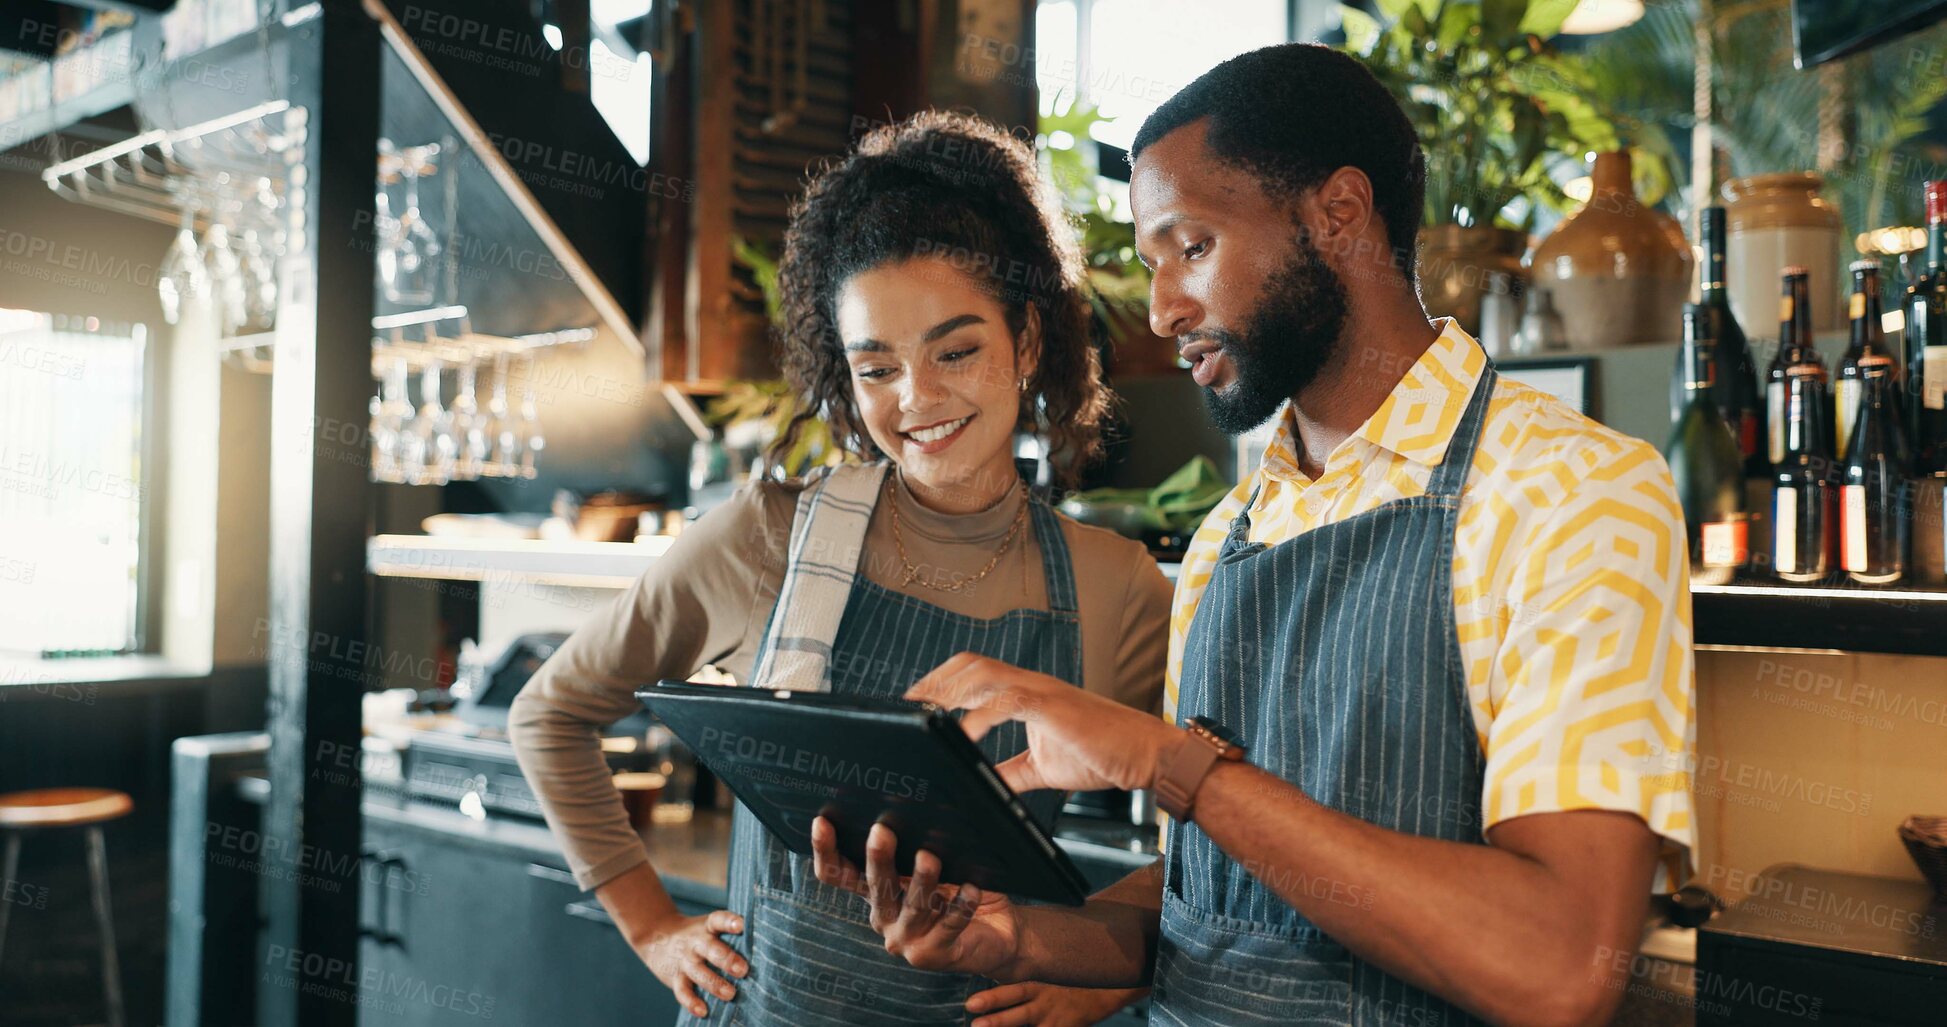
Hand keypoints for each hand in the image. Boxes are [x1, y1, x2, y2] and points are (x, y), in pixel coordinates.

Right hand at [634, 908, 747, 1018]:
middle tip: (743, 969)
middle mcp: (695, 942)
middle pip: (710, 948)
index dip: (729, 922)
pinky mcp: (675, 978)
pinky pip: (682, 991)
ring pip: (698, 972)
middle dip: (726, 959)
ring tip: (730, 994)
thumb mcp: (709, 927)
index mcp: (707, 927)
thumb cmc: (697, 934)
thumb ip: (731, 935)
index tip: (741, 925)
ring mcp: (684, 960)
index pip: (718, 920)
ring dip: (714, 983)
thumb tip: (766, 948)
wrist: (657, 936)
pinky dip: (691, 1002)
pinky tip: (703, 1011)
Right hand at [809, 817, 1025, 978]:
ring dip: (922, 880)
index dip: (826, 851)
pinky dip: (961, 905)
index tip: (821, 822)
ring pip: (913, 906)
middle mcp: (885, 918)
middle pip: (875, 886)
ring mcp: (907, 940)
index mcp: (877, 894)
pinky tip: (972, 888)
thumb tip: (921, 799)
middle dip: (878, 859)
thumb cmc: (963, 891)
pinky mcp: (935, 954)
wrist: (999, 936)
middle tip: (882, 832)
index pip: (839, 875)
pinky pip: (949, 924)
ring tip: (929, 858)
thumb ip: (921, 843)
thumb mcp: (937, 865)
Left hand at [907, 653, 1180, 793]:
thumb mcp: (1044, 767)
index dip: (941, 683)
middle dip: (934, 682)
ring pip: (984, 675)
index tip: (913, 705)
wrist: (1147, 755)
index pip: (974, 674)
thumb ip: (1010, 771)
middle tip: (904, 708)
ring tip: (923, 716)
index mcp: (1027, 693)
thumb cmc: (1103, 756)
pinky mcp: (1055, 706)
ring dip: (948, 692)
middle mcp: (1031, 684)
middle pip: (971, 665)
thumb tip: (980, 784)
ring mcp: (1042, 691)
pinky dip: (980, 717)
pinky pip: (1009, 701)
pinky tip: (962, 737)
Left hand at [965, 982, 1148, 1026]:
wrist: (1104, 989)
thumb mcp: (1047, 970)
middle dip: (996, 1019)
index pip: (1012, 990)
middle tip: (975, 1024)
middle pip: (1018, 1011)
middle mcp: (1044, 1002)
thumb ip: (1023, 975)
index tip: (970, 1004)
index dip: (992, 996)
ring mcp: (1054, 1019)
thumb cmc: (1067, 979)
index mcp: (1038, 984)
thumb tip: (992, 970)